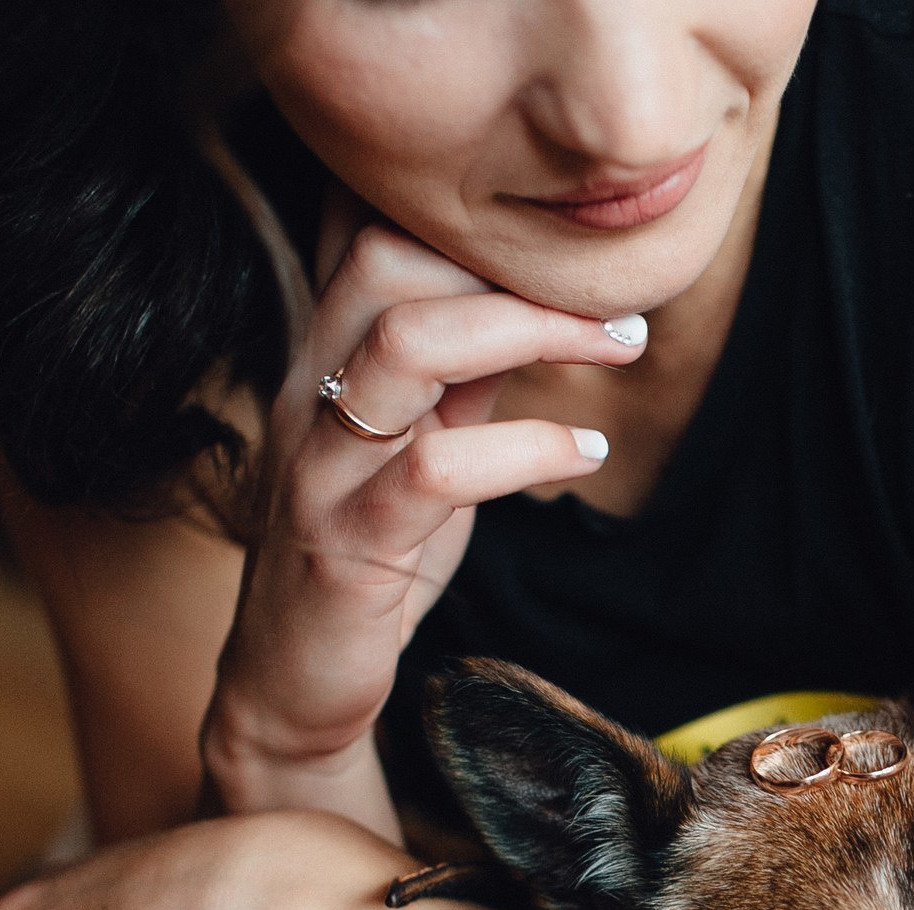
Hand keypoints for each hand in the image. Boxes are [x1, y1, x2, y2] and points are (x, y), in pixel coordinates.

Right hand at [204, 208, 649, 822]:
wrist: (294, 685)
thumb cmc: (367, 552)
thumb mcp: (422, 443)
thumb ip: (464, 372)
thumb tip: (541, 299)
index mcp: (324, 355)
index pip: (373, 230)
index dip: (472, 219)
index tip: (574, 244)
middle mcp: (308, 391)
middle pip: (387, 260)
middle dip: (513, 266)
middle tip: (614, 302)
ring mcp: (322, 467)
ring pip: (406, 346)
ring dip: (532, 333)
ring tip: (619, 349)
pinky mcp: (347, 545)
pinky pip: (439, 470)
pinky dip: (530, 448)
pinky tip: (586, 452)